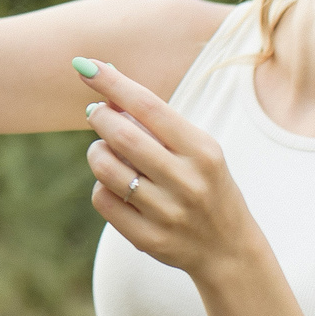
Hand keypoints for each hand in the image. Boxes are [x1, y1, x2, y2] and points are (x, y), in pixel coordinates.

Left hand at [74, 57, 264, 281]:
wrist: (229, 250)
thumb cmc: (206, 186)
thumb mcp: (198, 151)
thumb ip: (158, 125)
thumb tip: (107, 95)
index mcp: (202, 151)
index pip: (149, 107)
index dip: (113, 83)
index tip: (85, 65)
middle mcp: (187, 181)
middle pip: (122, 136)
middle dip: (99, 117)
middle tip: (96, 113)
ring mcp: (168, 213)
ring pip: (106, 169)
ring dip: (97, 153)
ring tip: (106, 151)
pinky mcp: (149, 238)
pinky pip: (103, 200)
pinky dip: (101, 186)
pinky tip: (115, 186)